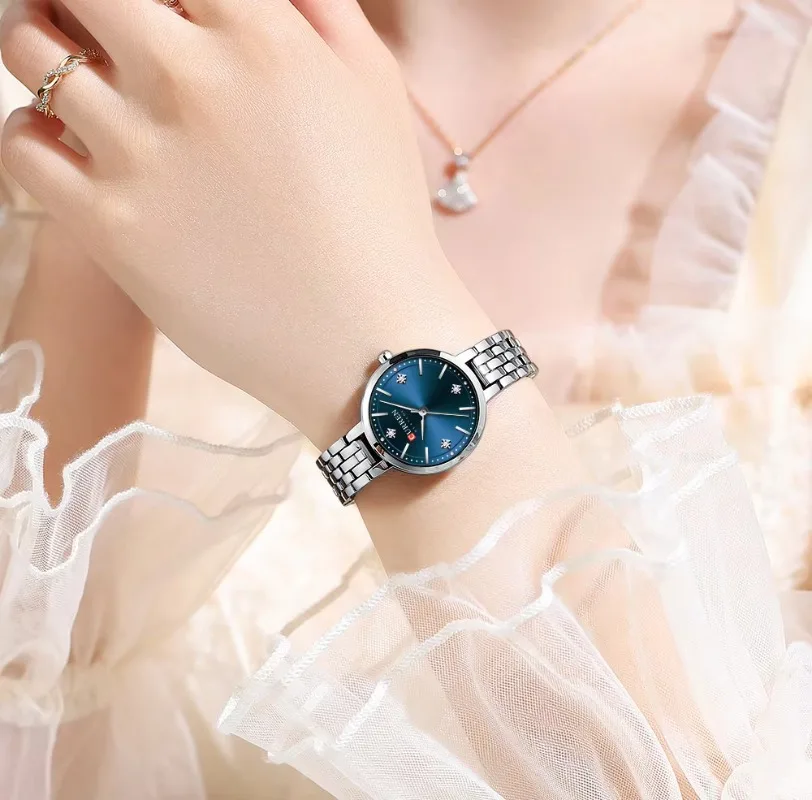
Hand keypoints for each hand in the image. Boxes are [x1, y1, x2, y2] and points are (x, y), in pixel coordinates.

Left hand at [0, 0, 489, 444]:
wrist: (368, 336)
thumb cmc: (381, 216)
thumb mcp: (375, 89)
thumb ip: (318, 7)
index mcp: (262, 35)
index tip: (155, 9)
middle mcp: (190, 80)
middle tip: (89, 15)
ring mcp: (142, 153)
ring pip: (30, 52)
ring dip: (41, 46)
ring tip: (70, 69)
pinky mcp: (110, 227)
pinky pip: (23, 148)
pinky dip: (31, 132)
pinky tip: (66, 143)